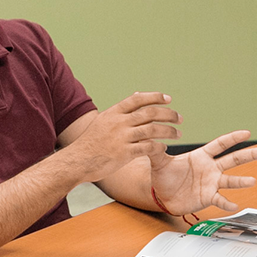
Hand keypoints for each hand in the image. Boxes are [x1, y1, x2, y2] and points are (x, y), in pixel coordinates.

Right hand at [65, 92, 180, 181]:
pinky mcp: (124, 153)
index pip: (138, 99)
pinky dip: (159, 147)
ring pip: (152, 130)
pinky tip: (164, 148)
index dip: (155, 97)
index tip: (169, 99)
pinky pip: (148, 147)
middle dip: (169, 114)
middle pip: (150, 113)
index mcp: (113, 113)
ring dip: (169, 131)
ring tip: (178, 134)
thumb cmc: (91, 142)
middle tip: (179, 118)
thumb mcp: (103, 121)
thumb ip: (122, 110)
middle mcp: (118, 122)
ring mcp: (121, 137)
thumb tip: (138, 94)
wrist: (77, 161)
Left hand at [150, 130, 256, 213]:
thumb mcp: (158, 162)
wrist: (161, 195)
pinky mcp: (208, 197)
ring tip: (252, 180)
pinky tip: (234, 204)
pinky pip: (220, 199)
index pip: (219, 145)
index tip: (246, 132)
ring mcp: (211, 183)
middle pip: (233, 160)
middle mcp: (210, 169)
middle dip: (249, 155)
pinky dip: (227, 202)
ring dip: (242, 181)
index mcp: (200, 156)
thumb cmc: (163, 176)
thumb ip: (155, 151)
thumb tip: (149, 139)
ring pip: (230, 180)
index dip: (232, 138)